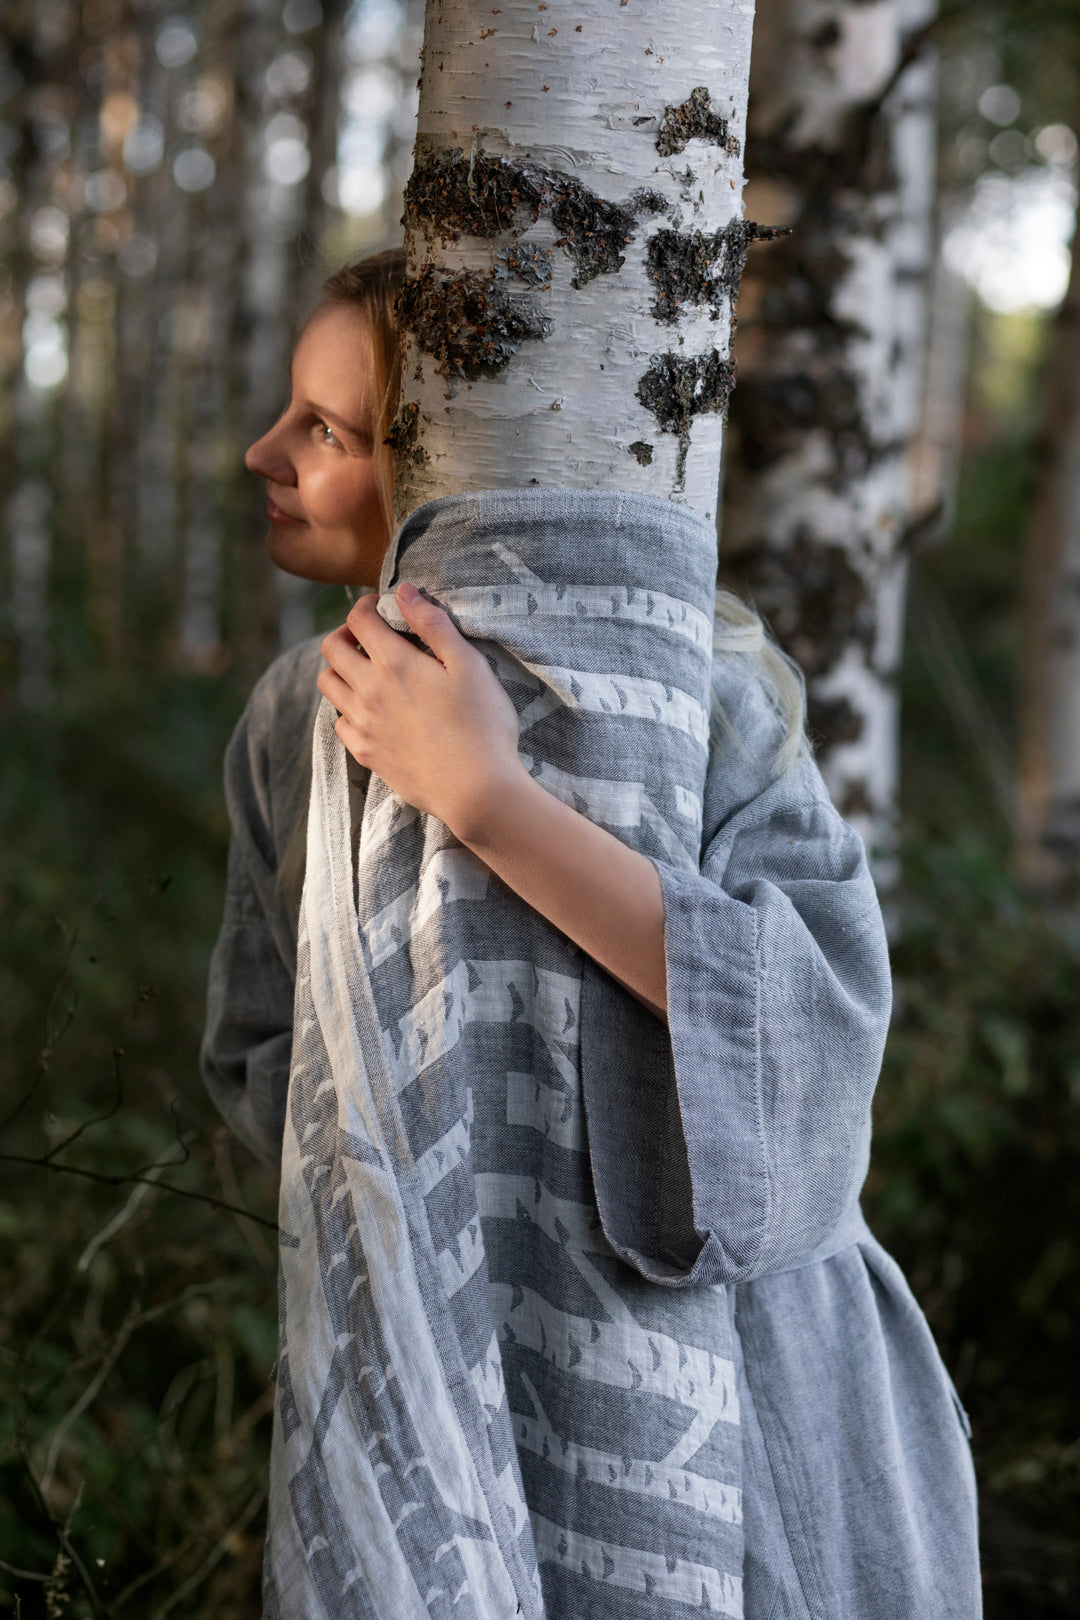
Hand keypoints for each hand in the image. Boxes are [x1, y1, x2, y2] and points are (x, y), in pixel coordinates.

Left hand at [317, 583, 523, 839]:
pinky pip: (339, 722)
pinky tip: (372, 710)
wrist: (476, 790)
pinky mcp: (365, 753)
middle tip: (370, 637)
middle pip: (331, 648)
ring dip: (341, 669)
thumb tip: (404, 590)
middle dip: (346, 633)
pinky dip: (348, 708)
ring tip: (367, 671)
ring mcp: (363, 725)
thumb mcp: (469, 665)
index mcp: (393, 663)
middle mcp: (368, 691)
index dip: (367, 605)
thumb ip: (433, 624)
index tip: (382, 607)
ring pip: (328, 685)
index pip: (358, 619)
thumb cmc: (482, 725)